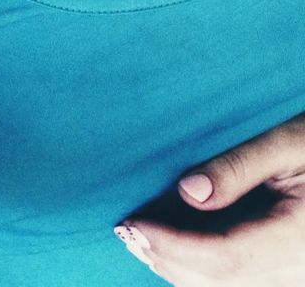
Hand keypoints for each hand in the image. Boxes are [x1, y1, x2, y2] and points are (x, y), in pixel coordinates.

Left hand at [114, 114, 304, 283]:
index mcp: (297, 241)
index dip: (172, 247)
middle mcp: (296, 274)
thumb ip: (238, 167)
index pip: (222, 259)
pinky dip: (203, 271)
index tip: (133, 223)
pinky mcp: (289, 277)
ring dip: (180, 268)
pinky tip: (179, 245)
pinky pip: (240, 284)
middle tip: (126, 229)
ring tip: (144, 236)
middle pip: (217, 283)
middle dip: (167, 260)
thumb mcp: (289, 141)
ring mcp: (294, 281)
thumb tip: (187, 191)